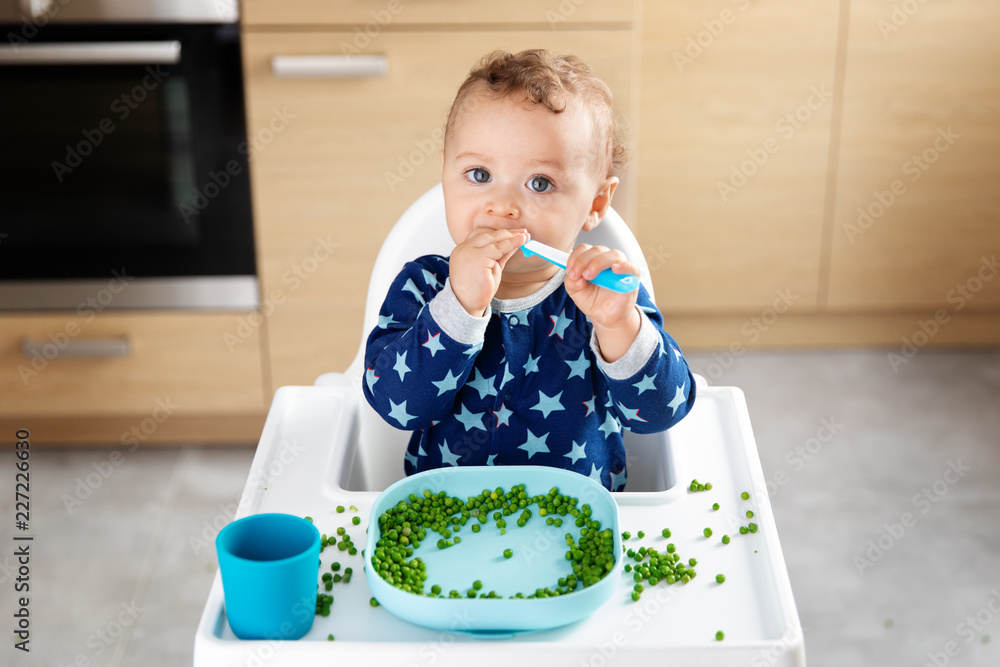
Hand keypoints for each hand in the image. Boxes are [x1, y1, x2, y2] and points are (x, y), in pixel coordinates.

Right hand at [449, 227, 528, 315]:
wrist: (467, 305)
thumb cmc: (477, 290)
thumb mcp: (490, 268)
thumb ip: (499, 255)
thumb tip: (513, 244)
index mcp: (464, 250)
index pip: (482, 236)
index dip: (499, 234)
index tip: (513, 234)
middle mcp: (464, 248)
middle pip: (488, 235)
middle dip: (507, 234)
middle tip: (523, 233)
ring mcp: (469, 252)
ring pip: (494, 240)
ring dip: (512, 237)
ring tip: (525, 237)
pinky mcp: (477, 258)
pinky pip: (498, 248)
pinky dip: (511, 244)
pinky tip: (521, 241)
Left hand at [564, 244, 641, 360]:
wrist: (607, 317)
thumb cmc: (593, 301)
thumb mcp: (576, 292)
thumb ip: (571, 282)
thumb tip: (575, 277)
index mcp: (592, 260)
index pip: (584, 249)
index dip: (575, 257)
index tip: (569, 271)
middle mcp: (606, 260)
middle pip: (596, 250)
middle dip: (583, 261)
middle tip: (576, 275)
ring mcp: (620, 266)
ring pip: (613, 255)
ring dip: (598, 263)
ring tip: (589, 276)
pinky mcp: (632, 277)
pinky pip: (632, 267)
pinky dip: (624, 266)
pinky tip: (615, 269)